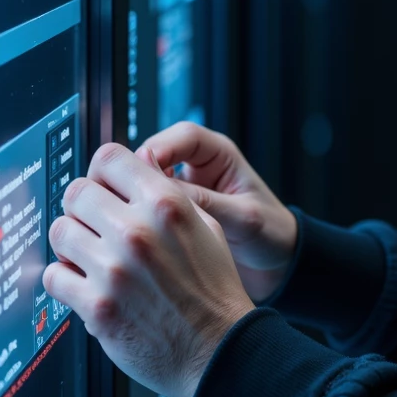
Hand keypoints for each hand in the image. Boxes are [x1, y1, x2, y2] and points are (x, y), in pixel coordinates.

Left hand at [42, 142, 253, 396]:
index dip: (102, 172)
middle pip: (77, 192)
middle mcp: (137, 231)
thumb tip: (137, 173)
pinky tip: (84, 284)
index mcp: (166, 204)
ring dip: (71, 243)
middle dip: (83, 208)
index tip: (103, 187)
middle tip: (94, 225)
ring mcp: (113, 269)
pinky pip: (54, 277)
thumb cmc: (213, 290)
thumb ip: (169, 196)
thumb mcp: (207, 226)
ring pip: (59, 231)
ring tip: (88, 257)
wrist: (217, 349)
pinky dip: (64, 280)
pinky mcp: (96, 306)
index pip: (109, 158)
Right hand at [137, 123, 298, 302]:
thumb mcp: (242, 218)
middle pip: (156, 153)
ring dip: (133, 193)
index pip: (183, 136)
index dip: (158, 149)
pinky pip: (148, 202)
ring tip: (123, 215)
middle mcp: (198, 165)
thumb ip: (207, 203)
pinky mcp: (174, 209)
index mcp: (220, 155)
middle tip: (120, 195)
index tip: (141, 171)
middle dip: (136, 171)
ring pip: (146, 178)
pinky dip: (137, 212)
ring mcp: (184, 186)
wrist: (277, 260)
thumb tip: (164, 192)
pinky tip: (131, 229)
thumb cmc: (271, 233)